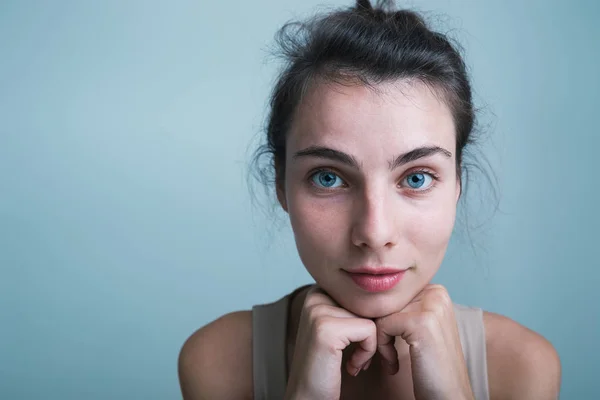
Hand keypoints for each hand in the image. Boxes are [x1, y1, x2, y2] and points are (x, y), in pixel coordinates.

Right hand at [284, 286, 376, 399]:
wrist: (308, 398)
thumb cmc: (327, 366)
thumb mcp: (341, 328)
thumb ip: (355, 308)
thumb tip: (389, 293)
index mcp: (318, 291)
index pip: (363, 295)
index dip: (369, 322)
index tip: (360, 345)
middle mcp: (315, 295)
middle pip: (368, 304)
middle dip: (373, 334)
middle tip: (361, 358)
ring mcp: (318, 310)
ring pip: (371, 316)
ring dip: (371, 345)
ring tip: (355, 362)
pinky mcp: (326, 328)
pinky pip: (370, 330)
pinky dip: (368, 352)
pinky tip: (352, 367)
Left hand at [375, 284, 474, 399]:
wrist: (450, 394)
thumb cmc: (433, 364)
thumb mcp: (421, 326)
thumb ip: (404, 307)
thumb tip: (371, 295)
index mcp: (436, 291)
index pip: (392, 294)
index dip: (386, 319)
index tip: (390, 342)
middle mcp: (436, 293)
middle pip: (386, 302)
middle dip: (381, 329)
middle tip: (387, 354)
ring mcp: (431, 306)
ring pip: (381, 313)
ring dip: (380, 340)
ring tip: (392, 359)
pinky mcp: (420, 322)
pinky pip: (382, 326)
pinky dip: (382, 348)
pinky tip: (394, 365)